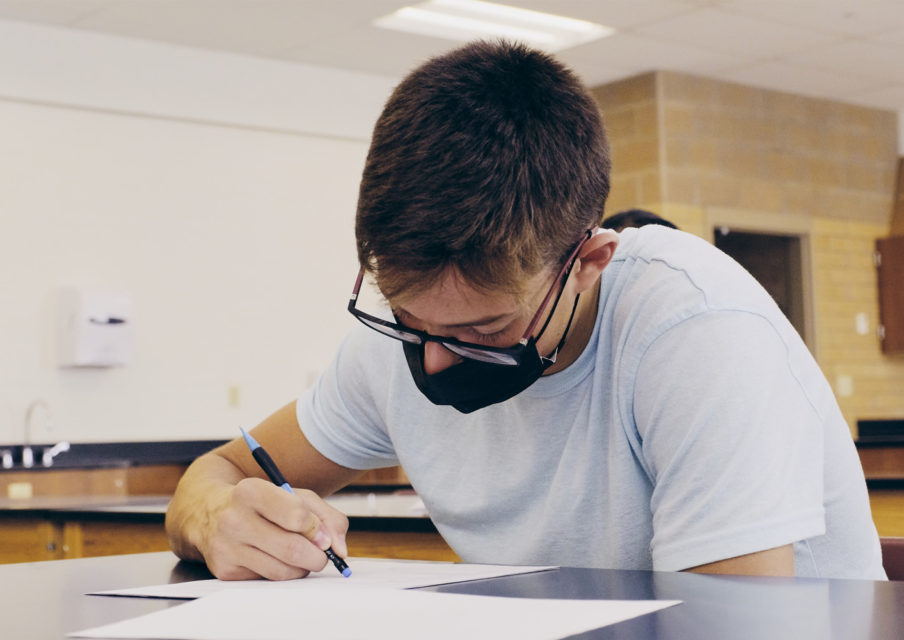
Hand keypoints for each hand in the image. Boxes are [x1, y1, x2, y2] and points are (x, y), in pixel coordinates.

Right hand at [199, 477, 348, 580]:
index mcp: (251, 491)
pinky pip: (268, 580)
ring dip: (301, 568)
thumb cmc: (261, 502)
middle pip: (292, 549)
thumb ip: (326, 517)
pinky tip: (274, 557)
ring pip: (282, 571)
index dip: (316, 528)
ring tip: (298, 554)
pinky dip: (281, 572)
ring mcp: (226, 547)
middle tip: (321, 554)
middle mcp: (234, 519)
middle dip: (317, 556)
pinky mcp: (224, 570)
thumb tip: (340, 549)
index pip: (297, 516)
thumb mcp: (293, 495)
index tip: (320, 533)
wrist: (208, 511)